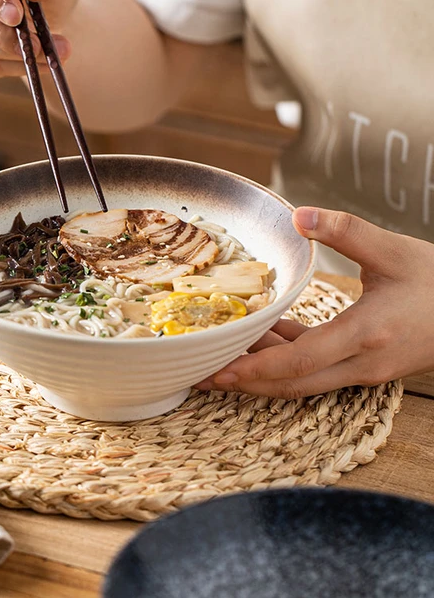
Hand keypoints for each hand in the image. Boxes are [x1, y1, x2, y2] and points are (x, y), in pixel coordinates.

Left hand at [196, 207, 433, 397]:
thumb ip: (346, 231)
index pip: (301, 360)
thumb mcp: (395, 251)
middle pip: (293, 383)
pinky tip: (261, 339)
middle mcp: (363, 363)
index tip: (221, 371)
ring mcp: (364, 371)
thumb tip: (299, 214)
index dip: (258, 367)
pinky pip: (316, 369)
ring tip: (222, 360)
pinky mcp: (365, 367)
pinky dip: (286, 358)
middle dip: (246, 382)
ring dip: (262, 372)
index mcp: (367, 334)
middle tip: (202, 376)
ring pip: (302, 381)